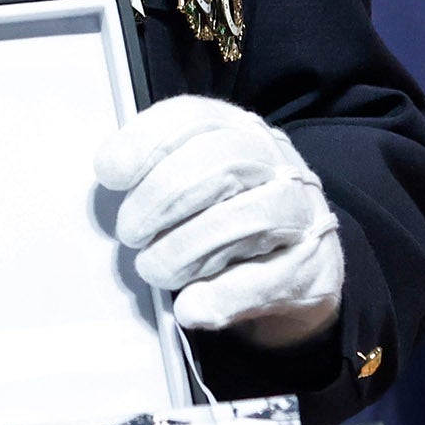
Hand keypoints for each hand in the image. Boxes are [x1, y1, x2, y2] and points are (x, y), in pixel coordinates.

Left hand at [93, 96, 344, 345]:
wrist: (296, 264)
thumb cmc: (228, 213)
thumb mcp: (197, 178)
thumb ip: (157, 169)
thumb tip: (110, 170)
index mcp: (238, 130)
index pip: (194, 118)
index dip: (146, 142)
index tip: (112, 174)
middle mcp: (275, 160)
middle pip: (219, 164)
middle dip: (161, 199)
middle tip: (131, 233)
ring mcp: (302, 212)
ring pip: (247, 219)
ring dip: (185, 250)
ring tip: (156, 269)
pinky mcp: (313, 266)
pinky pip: (265, 280)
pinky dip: (220, 295)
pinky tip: (189, 305)